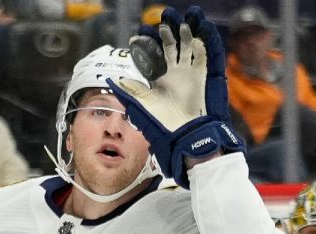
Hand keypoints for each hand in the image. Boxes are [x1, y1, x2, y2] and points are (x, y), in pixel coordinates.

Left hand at [107, 6, 243, 188]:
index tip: (140, 33)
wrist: (184, 135)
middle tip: (164, 17)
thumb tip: (110, 79)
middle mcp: (174, 72)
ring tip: (184, 19)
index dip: (148, 42)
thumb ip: (128, 90)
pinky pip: (205, 57)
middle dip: (168, 31)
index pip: (153, 54)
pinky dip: (205, 42)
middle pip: (171, 46)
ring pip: (189, 47)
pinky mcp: (204, 77)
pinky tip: (201, 29)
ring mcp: (190, 73)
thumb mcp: (141, 105)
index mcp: (158, 77)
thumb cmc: (161, 123)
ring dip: (187, 32)